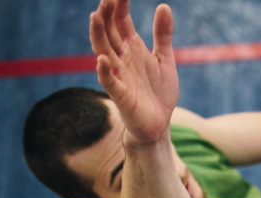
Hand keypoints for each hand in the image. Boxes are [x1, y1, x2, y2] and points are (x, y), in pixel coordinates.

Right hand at [89, 0, 178, 144]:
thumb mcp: (165, 59)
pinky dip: (104, 71)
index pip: (120, 21)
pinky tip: (103, 59)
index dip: (119, 5)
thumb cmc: (159, 91)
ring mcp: (119, 75)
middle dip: (106, 15)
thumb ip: (162, 34)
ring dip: (98, 35)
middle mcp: (121, 58)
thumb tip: (163, 6)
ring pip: (102, 51)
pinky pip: (109, 81)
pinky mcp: (121, 95)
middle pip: (108, 32)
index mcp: (132, 48)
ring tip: (95, 16)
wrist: (160, 123)